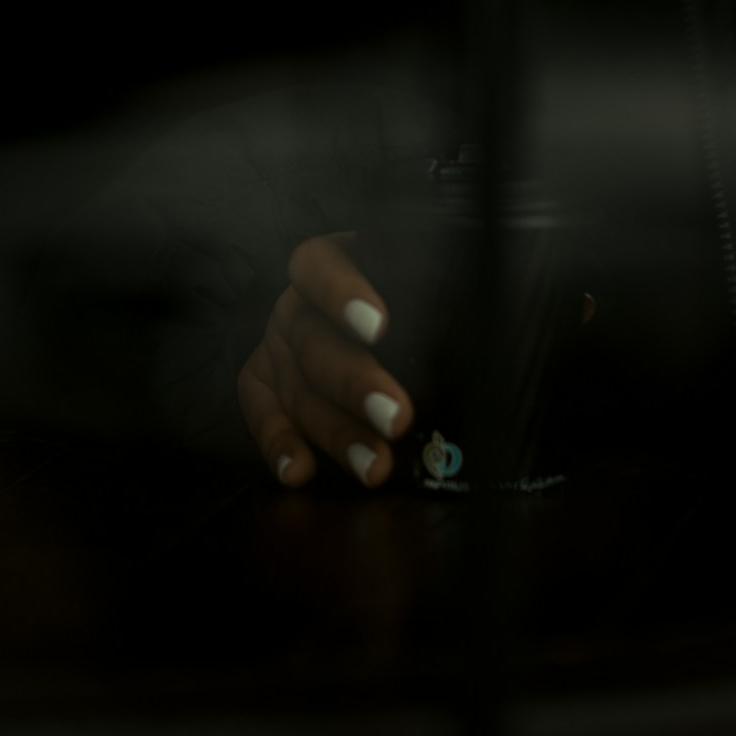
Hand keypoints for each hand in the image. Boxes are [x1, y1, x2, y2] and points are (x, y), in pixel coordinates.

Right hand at [237, 233, 411, 490]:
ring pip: (299, 390)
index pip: (321, 265)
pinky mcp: (260, 384)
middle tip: (397, 418)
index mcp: (337, 263)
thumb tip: (476, 334)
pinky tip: (299, 472)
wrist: (380, 325)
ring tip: (374, 466)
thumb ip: (435, 302)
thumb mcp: (423, 287)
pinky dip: (279, 445)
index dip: (343, 294)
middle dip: (356, 385)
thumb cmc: (417, 301)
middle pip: (315, 342)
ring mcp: (277, 345)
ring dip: (336, 433)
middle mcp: (298, 304)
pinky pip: (261, 415)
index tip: (378, 326)